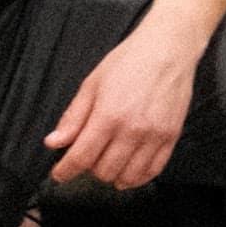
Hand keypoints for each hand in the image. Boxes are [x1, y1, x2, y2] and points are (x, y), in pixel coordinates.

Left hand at [43, 8, 202, 188]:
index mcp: (108, 115)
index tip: (59, 174)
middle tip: (87, 158)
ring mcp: (154, 136)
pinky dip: (138, 177)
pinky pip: (153, 170)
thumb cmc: (128, 62)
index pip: (81, 157)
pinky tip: (129, 171)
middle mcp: (132, 130)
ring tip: (108, 164)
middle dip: (89, 170)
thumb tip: (54, 142)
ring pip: (129, 177)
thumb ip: (73, 117)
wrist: (168, 49)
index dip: (65, 171)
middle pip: (104, 171)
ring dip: (113, 176)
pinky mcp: (172, 137)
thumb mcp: (92, 84)